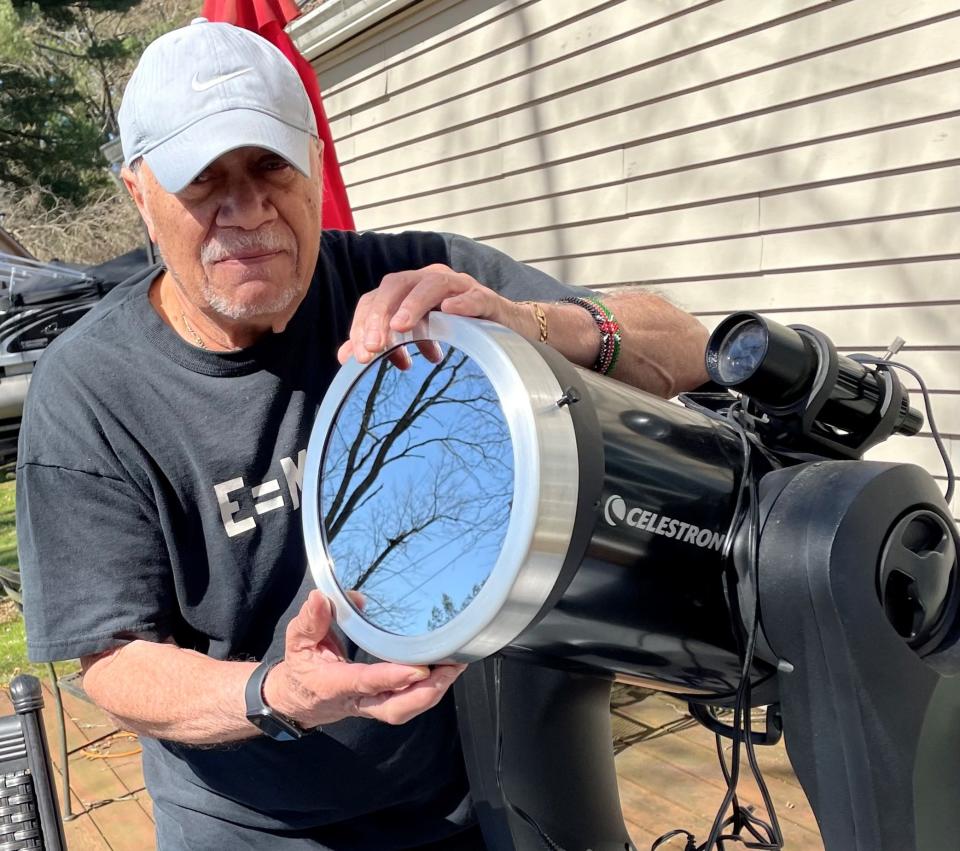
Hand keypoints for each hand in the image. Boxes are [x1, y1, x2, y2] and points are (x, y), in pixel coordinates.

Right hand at [263, 590, 466, 726]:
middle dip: (426, 691)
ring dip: (434, 691)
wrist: (298, 700)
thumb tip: (321, 596)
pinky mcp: (382, 704)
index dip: (393, 677)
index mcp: (334, 684)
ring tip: (456, 666)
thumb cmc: (301, 667)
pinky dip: (430, 690)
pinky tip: (446, 672)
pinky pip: (408, 703)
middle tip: (451, 667)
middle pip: (395, 707)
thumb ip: (311, 620)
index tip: (420, 667)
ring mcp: (371, 706)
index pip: (366, 682)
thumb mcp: (298, 640)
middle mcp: (356, 700)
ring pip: (405, 709)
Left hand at [337, 264, 523, 368]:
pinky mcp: (485, 298)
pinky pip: (472, 295)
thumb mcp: (417, 337)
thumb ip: (385, 344)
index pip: (376, 298)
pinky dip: (459, 302)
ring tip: (401, 327)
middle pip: (397, 285)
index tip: (358, 355)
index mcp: (409, 289)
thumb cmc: (458, 330)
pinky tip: (449, 313)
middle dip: (381, 315)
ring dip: (413, 305)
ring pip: (431, 284)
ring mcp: (458, 286)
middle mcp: (430, 280)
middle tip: (373, 346)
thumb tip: (345, 358)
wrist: (505, 330)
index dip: (363, 323)